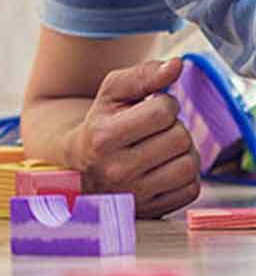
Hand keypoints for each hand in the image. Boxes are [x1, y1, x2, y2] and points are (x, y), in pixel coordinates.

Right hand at [68, 58, 199, 217]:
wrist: (82, 167)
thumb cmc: (101, 123)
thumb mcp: (111, 93)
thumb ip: (143, 75)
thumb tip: (177, 64)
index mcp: (104, 136)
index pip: (162, 112)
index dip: (165, 103)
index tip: (152, 105)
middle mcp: (118, 169)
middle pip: (180, 138)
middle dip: (175, 126)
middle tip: (157, 127)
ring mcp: (136, 194)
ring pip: (190, 164)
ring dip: (184, 150)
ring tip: (164, 145)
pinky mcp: (153, 211)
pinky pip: (193, 188)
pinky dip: (186, 173)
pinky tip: (166, 165)